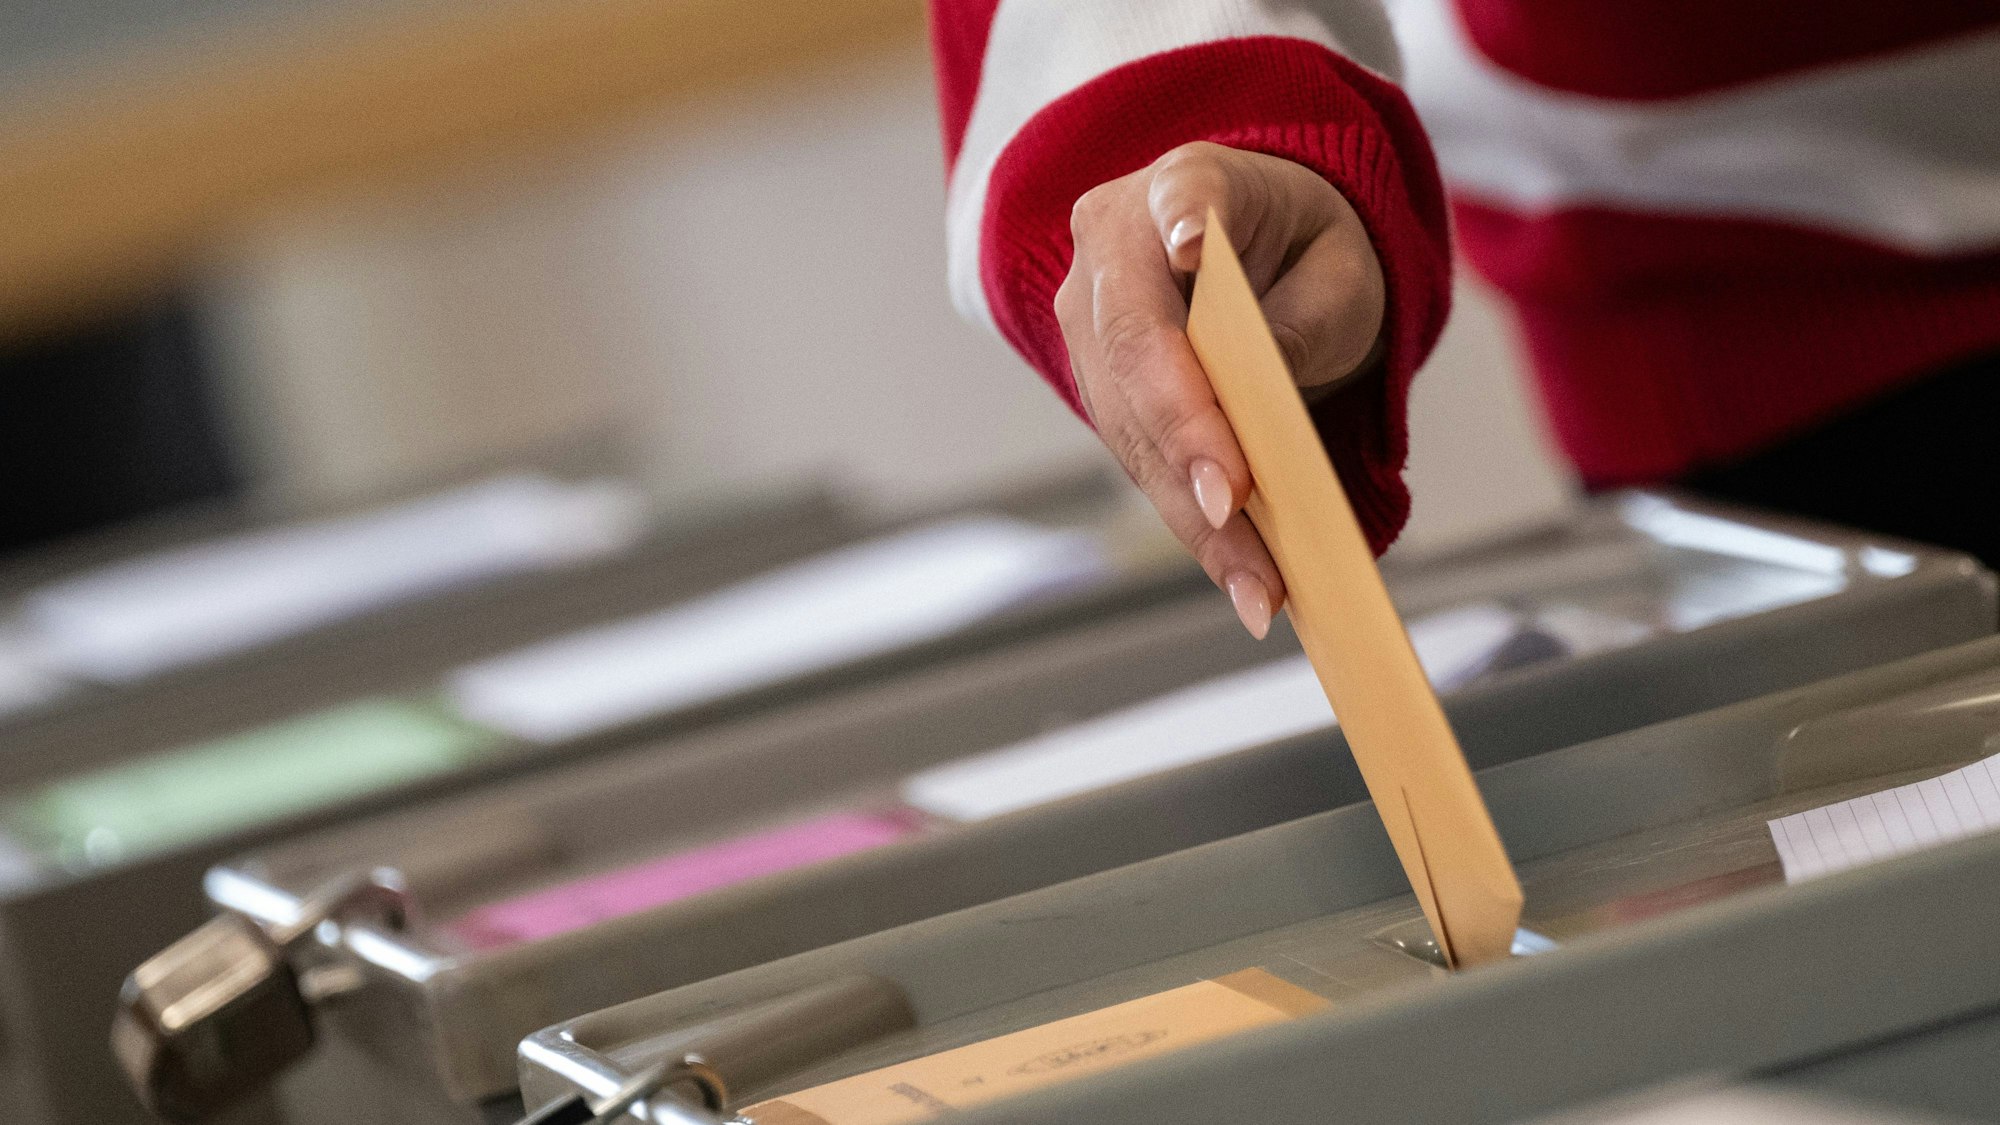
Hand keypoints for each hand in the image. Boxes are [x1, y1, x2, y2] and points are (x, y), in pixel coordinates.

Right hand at [1055, 142, 1385, 637]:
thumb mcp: (1343, 267)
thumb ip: (1308, 317)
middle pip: (1136, 346)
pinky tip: (1243, 581)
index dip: (1183, 224)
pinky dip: (1195, 524)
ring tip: (1260, 586)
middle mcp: (1111, 246)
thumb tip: (1261, 399)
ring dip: (1191, 510)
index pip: (1179, 200)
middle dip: (1185, 435)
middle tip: (1232, 506)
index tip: (1199, 248)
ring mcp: (1089, 320)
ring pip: (1129, 422)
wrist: (1256, 249)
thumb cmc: (1307, 249)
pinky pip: (1141, 460)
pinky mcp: (1098, 388)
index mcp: (1182, 182)